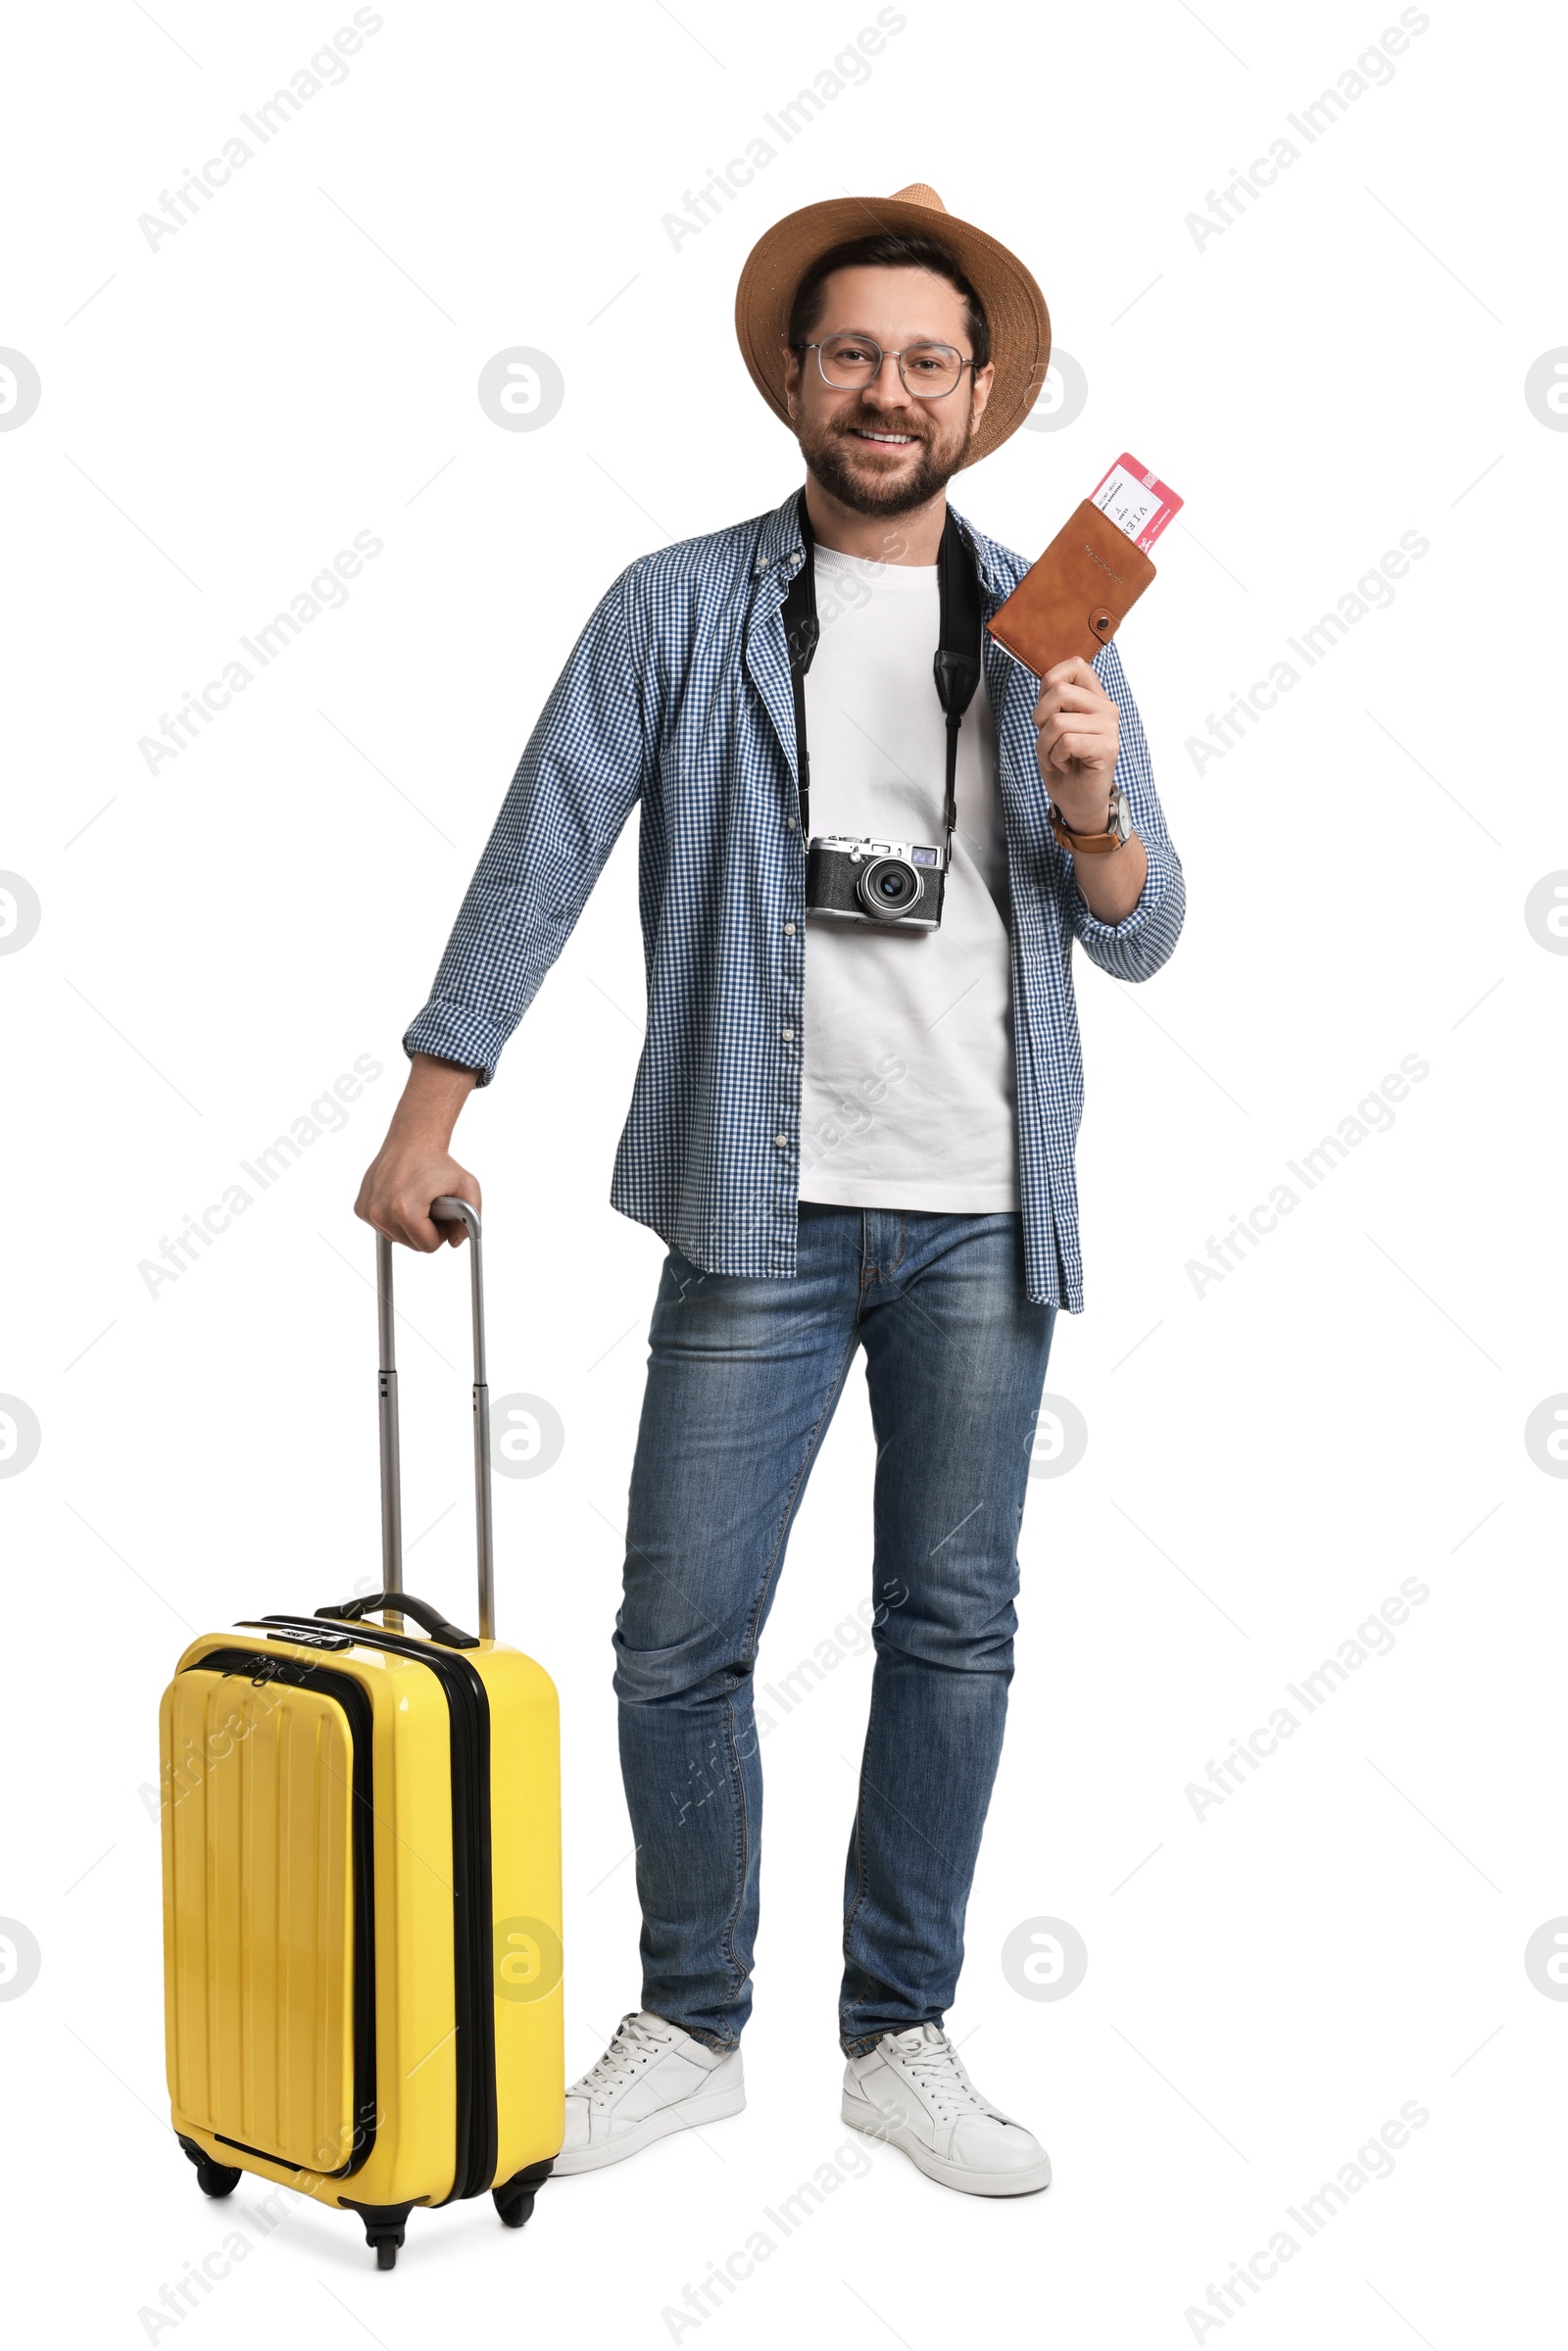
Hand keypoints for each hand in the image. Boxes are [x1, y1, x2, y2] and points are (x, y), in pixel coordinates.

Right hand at [354, 1053, 480, 1249]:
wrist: (412, 1141)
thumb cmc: (438, 1163)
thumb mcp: (467, 1186)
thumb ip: (471, 1218)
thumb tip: (456, 1242)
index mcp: (405, 1210)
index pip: (427, 1246)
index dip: (441, 1233)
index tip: (442, 1216)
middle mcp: (381, 1212)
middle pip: (411, 1245)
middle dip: (425, 1231)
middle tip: (432, 1208)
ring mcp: (368, 1210)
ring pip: (396, 1238)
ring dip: (410, 1226)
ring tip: (418, 1202)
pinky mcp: (361, 1207)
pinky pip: (383, 1227)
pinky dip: (394, 1219)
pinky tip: (402, 1200)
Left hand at [1032, 657, 1119, 830]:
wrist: (1077, 801)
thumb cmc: (1065, 764)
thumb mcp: (1052, 725)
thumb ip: (1055, 700)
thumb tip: (1048, 682)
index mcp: (1095, 698)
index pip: (1075, 665)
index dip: (1050, 682)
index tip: (1048, 710)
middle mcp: (1106, 709)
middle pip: (1059, 691)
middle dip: (1040, 718)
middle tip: (1048, 739)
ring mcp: (1109, 728)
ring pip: (1057, 721)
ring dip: (1044, 745)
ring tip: (1056, 757)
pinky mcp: (1107, 749)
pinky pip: (1066, 742)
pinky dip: (1055, 758)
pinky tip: (1066, 765)